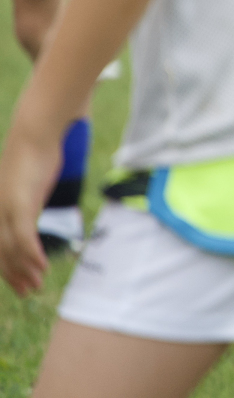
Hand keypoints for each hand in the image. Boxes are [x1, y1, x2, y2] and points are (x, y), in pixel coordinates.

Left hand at [0, 123, 59, 295]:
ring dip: (23, 270)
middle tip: (28, 291)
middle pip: (1, 251)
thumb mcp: (29, 178)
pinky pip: (24, 236)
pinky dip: (31, 255)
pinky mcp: (20, 203)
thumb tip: (39, 196)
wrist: (36, 130)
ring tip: (36, 286)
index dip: (6, 266)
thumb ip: (30, 193)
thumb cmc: (37, 148)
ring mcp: (5, 208)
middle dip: (13, 274)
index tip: (18, 281)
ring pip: (11, 249)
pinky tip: (41, 267)